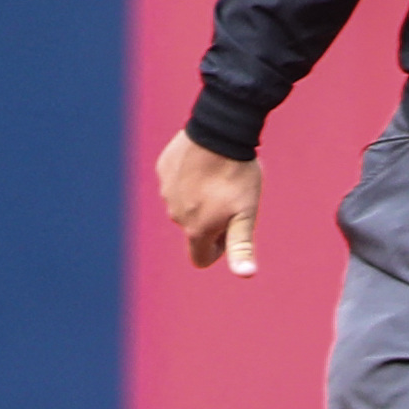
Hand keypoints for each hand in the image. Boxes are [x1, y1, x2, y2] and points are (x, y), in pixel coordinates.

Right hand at [157, 131, 260, 276]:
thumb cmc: (237, 177)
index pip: (199, 258)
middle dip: (210, 221)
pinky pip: (176, 183)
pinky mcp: (163, 169)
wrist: (219, 132)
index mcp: (195, 229)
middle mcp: (175, 214)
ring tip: (218, 179)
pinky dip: (189, 179)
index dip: (217, 250)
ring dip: (199, 199)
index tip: (230, 230)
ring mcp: (166, 190)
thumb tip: (246, 275)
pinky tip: (204, 164)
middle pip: (193, 230)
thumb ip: (241, 245)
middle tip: (229, 198)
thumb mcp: (246, 213)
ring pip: (184, 205)